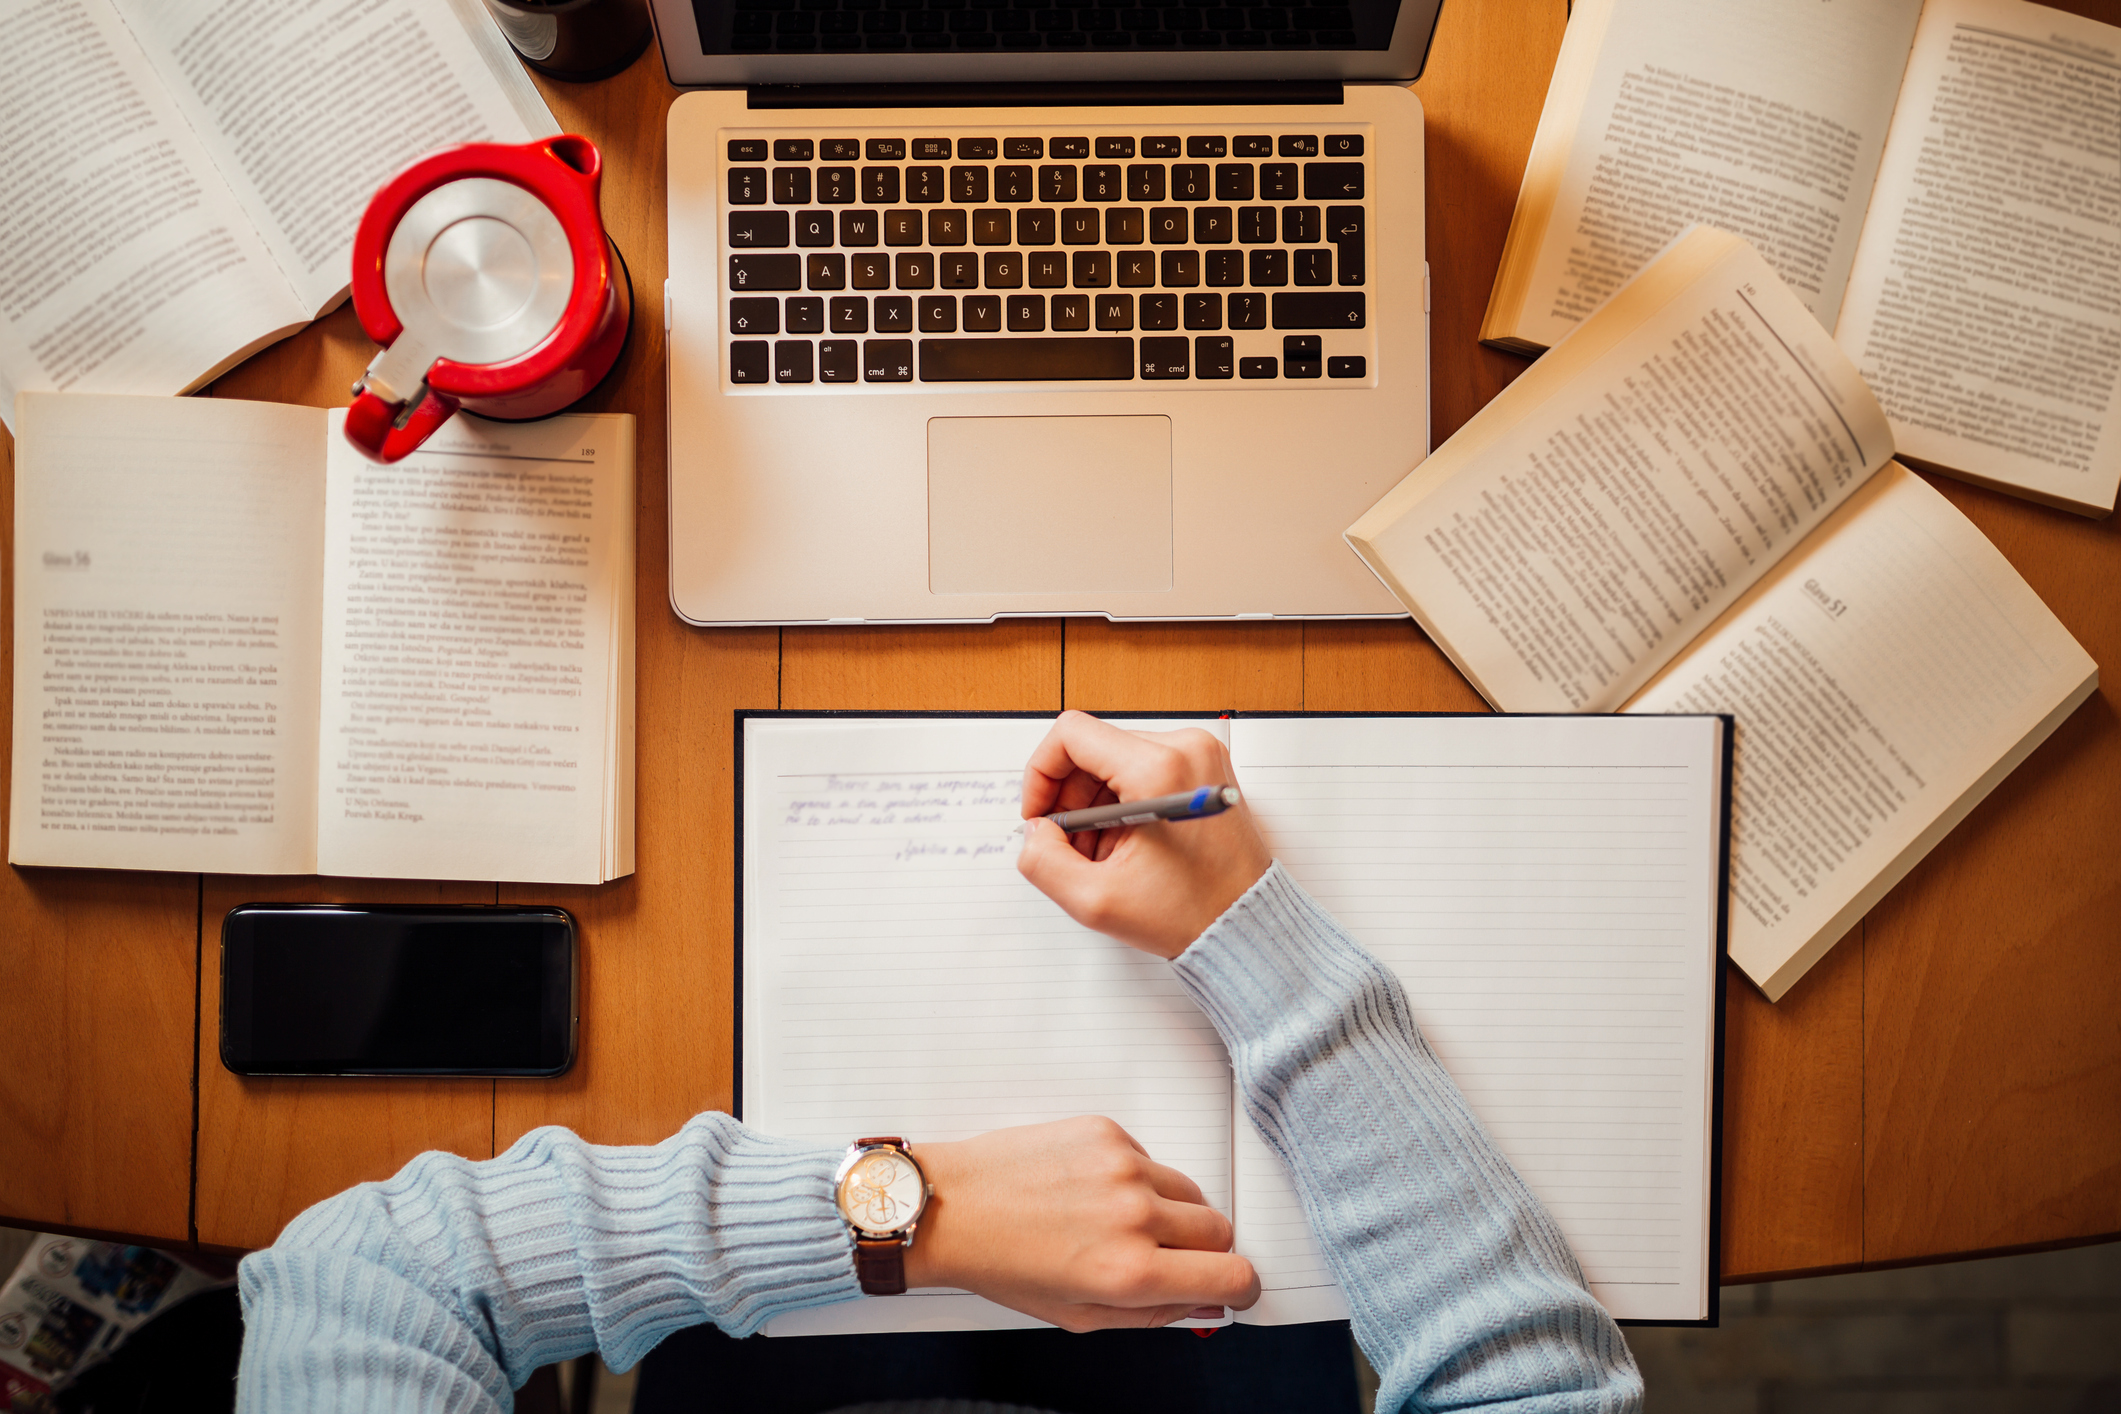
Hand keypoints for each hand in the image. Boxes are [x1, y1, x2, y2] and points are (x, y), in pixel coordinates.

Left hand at [902, 1116, 1259, 1329]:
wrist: (952, 1205)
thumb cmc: (1003, 1263)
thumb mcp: (1079, 1314)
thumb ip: (1152, 1314)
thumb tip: (1202, 1303)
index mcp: (1130, 1271)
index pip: (1231, 1274)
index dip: (1240, 1286)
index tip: (1233, 1286)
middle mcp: (1135, 1214)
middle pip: (1220, 1228)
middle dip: (1205, 1250)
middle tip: (1170, 1258)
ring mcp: (1123, 1166)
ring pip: (1190, 1190)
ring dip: (1173, 1212)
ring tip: (1119, 1224)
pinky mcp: (1107, 1131)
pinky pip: (1151, 1159)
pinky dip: (1136, 1179)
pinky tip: (1092, 1192)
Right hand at [1016, 711, 1272, 958]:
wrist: (1246, 925)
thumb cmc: (1190, 913)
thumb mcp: (1096, 901)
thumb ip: (1043, 861)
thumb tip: (1035, 831)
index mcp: (1160, 770)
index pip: (1071, 735)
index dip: (1041, 774)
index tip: (1041, 815)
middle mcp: (1185, 749)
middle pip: (1093, 748)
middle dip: (1069, 799)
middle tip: (1070, 845)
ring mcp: (1200, 755)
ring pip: (1115, 760)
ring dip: (1094, 805)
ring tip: (1103, 854)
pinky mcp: (1205, 768)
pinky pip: (1142, 770)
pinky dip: (1122, 804)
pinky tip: (1126, 846)